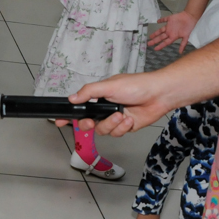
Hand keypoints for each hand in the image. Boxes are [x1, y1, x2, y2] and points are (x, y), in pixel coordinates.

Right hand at [61, 71, 175, 136]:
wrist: (159, 95)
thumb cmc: (137, 85)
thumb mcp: (110, 86)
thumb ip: (89, 91)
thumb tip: (72, 98)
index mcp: (99, 96)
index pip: (80, 106)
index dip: (70, 115)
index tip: (59, 121)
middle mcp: (105, 108)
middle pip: (88, 122)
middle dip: (88, 124)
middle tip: (90, 122)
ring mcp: (114, 118)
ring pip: (102, 130)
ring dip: (111, 124)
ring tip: (121, 115)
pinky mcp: (125, 127)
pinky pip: (116, 133)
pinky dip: (122, 127)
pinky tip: (130, 119)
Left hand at [148, 11, 198, 53]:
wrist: (190, 17)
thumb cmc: (188, 27)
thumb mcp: (186, 36)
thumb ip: (183, 44)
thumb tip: (180, 53)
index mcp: (173, 36)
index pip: (165, 42)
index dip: (160, 45)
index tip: (154, 49)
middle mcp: (170, 32)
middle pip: (161, 37)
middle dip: (155, 41)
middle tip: (148, 44)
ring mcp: (169, 26)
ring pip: (160, 30)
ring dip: (155, 33)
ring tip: (150, 36)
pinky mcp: (170, 19)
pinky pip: (164, 19)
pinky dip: (161, 20)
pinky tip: (157, 21)